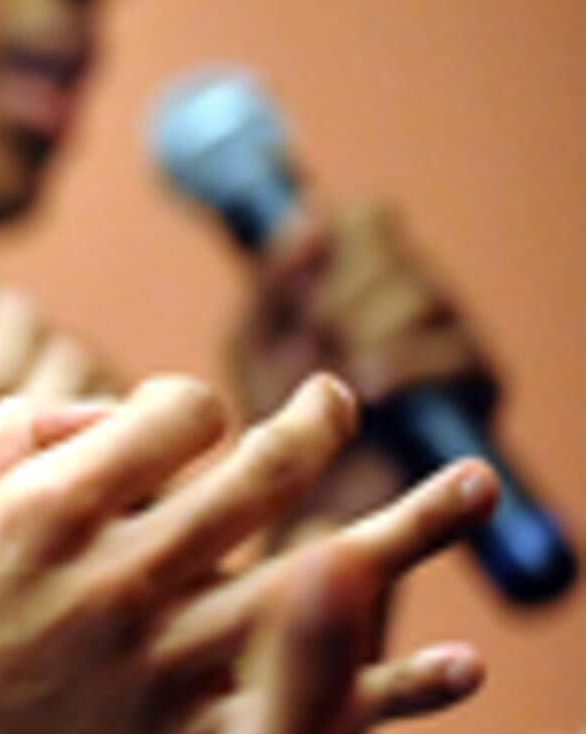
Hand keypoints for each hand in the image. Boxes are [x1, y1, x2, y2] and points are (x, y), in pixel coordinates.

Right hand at [0, 372, 494, 733]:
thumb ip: (7, 440)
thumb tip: (97, 413)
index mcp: (50, 504)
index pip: (178, 412)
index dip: (191, 409)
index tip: (180, 431)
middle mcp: (122, 573)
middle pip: (267, 474)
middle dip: (317, 424)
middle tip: (341, 404)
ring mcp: (159, 663)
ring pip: (320, 579)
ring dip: (413, 530)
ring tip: (479, 487)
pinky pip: (309, 711)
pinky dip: (394, 688)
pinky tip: (461, 669)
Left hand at [225, 197, 500, 522]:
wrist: (305, 515)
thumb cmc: (272, 426)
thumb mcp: (256, 341)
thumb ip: (275, 279)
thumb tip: (309, 220)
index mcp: (362, 277)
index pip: (368, 218)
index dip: (331, 239)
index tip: (295, 288)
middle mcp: (414, 295)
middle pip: (388, 248)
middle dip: (334, 292)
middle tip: (309, 340)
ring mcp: (451, 336)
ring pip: (416, 294)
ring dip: (361, 330)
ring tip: (333, 373)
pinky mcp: (477, 384)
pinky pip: (448, 353)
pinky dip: (399, 366)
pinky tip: (368, 391)